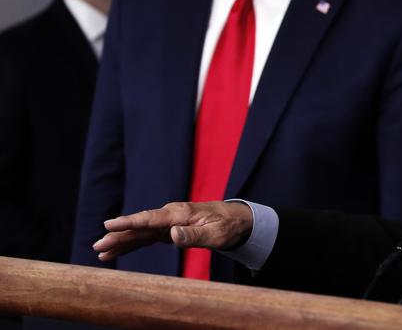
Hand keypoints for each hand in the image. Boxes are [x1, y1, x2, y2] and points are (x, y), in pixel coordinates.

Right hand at [92, 201, 252, 261]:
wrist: (237, 220)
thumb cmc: (227, 226)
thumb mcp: (215, 234)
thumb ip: (193, 235)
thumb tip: (171, 235)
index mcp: (180, 214)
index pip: (150, 218)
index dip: (129, 222)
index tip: (109, 224)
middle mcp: (170, 216)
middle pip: (140, 226)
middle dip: (118, 235)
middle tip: (98, 245)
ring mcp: (168, 223)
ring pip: (140, 233)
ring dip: (121, 242)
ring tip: (100, 252)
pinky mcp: (168, 230)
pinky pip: (146, 238)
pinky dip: (131, 245)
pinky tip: (116, 252)